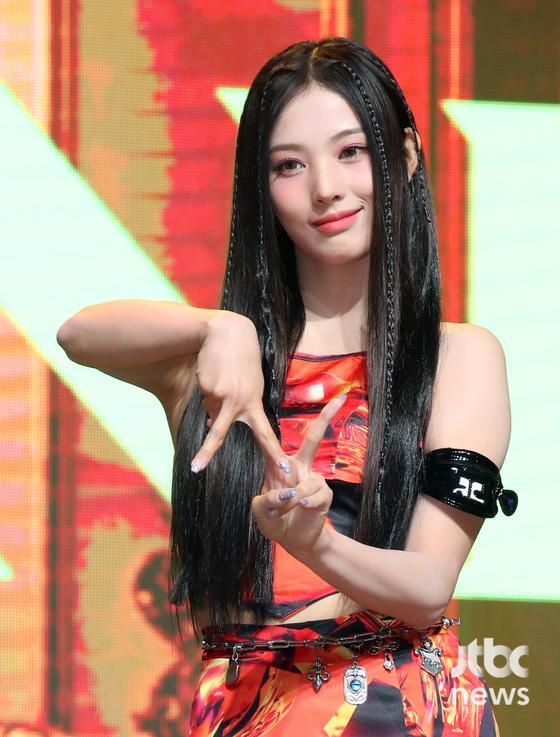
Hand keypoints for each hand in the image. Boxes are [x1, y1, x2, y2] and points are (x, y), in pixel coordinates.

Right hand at [190, 311, 291, 475]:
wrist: (228, 333)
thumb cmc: (241, 360)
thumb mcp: (248, 384)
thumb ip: (237, 404)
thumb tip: (212, 422)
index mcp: (254, 402)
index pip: (266, 433)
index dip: (275, 453)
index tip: (285, 470)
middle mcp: (239, 402)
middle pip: (219, 432)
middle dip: (206, 451)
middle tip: (195, 468)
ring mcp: (222, 394)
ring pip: (208, 408)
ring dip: (210, 398)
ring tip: (220, 375)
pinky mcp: (208, 386)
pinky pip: (203, 395)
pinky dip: (205, 387)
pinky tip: (213, 370)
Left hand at [251, 392, 347, 555]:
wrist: (294, 541)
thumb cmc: (274, 520)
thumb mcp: (260, 511)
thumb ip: (265, 501)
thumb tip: (284, 493)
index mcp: (281, 465)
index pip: (282, 439)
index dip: (275, 430)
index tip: (288, 407)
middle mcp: (300, 468)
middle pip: (314, 438)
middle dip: (327, 417)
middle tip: (340, 399)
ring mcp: (314, 480)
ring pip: (306, 481)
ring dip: (291, 498)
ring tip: (283, 508)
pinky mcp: (324, 495)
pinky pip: (316, 494)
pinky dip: (305, 503)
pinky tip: (302, 507)